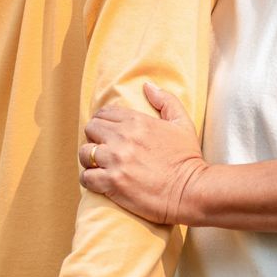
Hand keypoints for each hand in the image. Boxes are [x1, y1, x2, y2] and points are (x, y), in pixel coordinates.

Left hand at [80, 81, 207, 225]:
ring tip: (99, 166)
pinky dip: (89, 180)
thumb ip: (166, 101)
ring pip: (84, 153)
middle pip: (90, 129)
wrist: (192, 191)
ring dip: (89, 160)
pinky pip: (86, 177)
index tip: (108, 134)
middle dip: (95, 138)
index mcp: (137, 122)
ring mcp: (116, 160)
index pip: (104, 113)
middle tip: (104, 150)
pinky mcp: (112, 182)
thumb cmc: (188, 159)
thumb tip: (148, 86)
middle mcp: (123, 138)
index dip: (103, 122)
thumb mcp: (182, 124)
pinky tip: (99, 182)